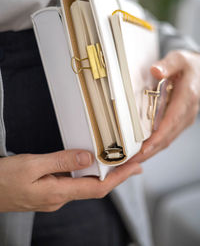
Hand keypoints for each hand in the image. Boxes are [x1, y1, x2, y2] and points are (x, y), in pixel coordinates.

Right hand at [0, 149, 141, 211]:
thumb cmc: (4, 179)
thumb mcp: (32, 165)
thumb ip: (61, 161)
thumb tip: (88, 158)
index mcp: (58, 193)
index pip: (98, 188)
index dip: (119, 178)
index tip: (135, 168)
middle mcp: (60, 198)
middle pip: (96, 188)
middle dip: (118, 176)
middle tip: (134, 163)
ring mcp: (55, 196)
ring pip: (86, 185)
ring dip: (104, 175)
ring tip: (118, 162)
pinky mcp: (49, 191)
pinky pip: (74, 183)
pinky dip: (88, 174)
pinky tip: (91, 166)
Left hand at [131, 50, 199, 163]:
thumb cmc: (188, 65)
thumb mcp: (178, 59)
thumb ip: (168, 65)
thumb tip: (156, 71)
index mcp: (187, 98)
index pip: (171, 122)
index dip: (157, 137)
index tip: (144, 149)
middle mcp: (187, 112)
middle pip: (167, 137)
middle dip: (149, 151)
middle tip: (129, 162)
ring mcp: (185, 119)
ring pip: (167, 140)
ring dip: (151, 152)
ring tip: (132, 162)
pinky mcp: (180, 121)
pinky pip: (167, 137)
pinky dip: (155, 146)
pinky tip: (142, 151)